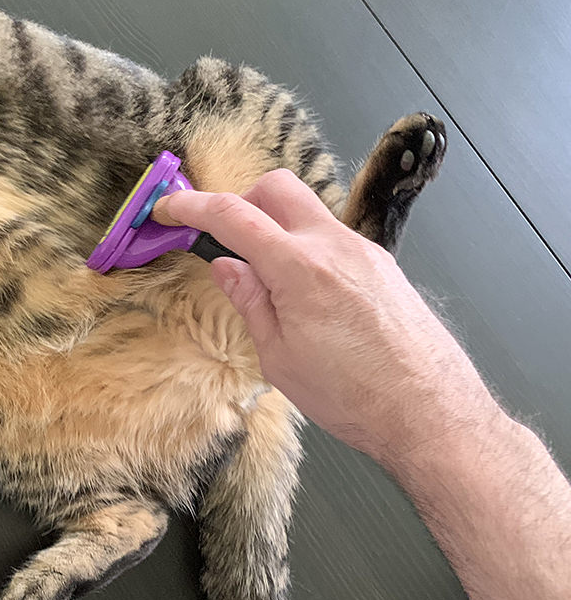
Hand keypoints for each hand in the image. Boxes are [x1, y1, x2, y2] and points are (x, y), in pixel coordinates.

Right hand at [153, 169, 498, 465]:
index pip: (233, 215)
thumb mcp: (279, 357)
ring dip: (276, 227)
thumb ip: (250, 301)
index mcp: (299, 269)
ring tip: (265, 279)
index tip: (169, 208)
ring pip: (307, 211)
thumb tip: (225, 266)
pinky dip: (305, 247)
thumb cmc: (355, 396)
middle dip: (240, 200)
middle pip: (276, 187)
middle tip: (222, 239)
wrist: (430, 412)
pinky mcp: (381, 266)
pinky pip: (332, 238)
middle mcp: (334, 247)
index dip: (191, 206)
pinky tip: (301, 293)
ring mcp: (364, 252)